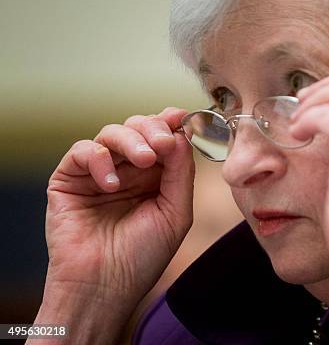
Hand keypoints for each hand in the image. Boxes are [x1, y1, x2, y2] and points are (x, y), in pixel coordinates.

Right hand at [44, 107, 194, 305]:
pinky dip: (99, 159)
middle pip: (139, 128)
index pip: (163, 137)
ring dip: (131, 140)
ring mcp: (99, 172)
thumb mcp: (176, 213)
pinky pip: (83, 151)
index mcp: (156, 176)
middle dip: (153, 129)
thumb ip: (181, 173)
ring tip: (144, 161)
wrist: (104, 287)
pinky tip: (111, 184)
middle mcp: (128, 170)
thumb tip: (180, 135)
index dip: (171, 123)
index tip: (181, 117)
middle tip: (163, 144)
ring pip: (112, 132)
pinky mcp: (70, 178)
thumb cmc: (142, 256)